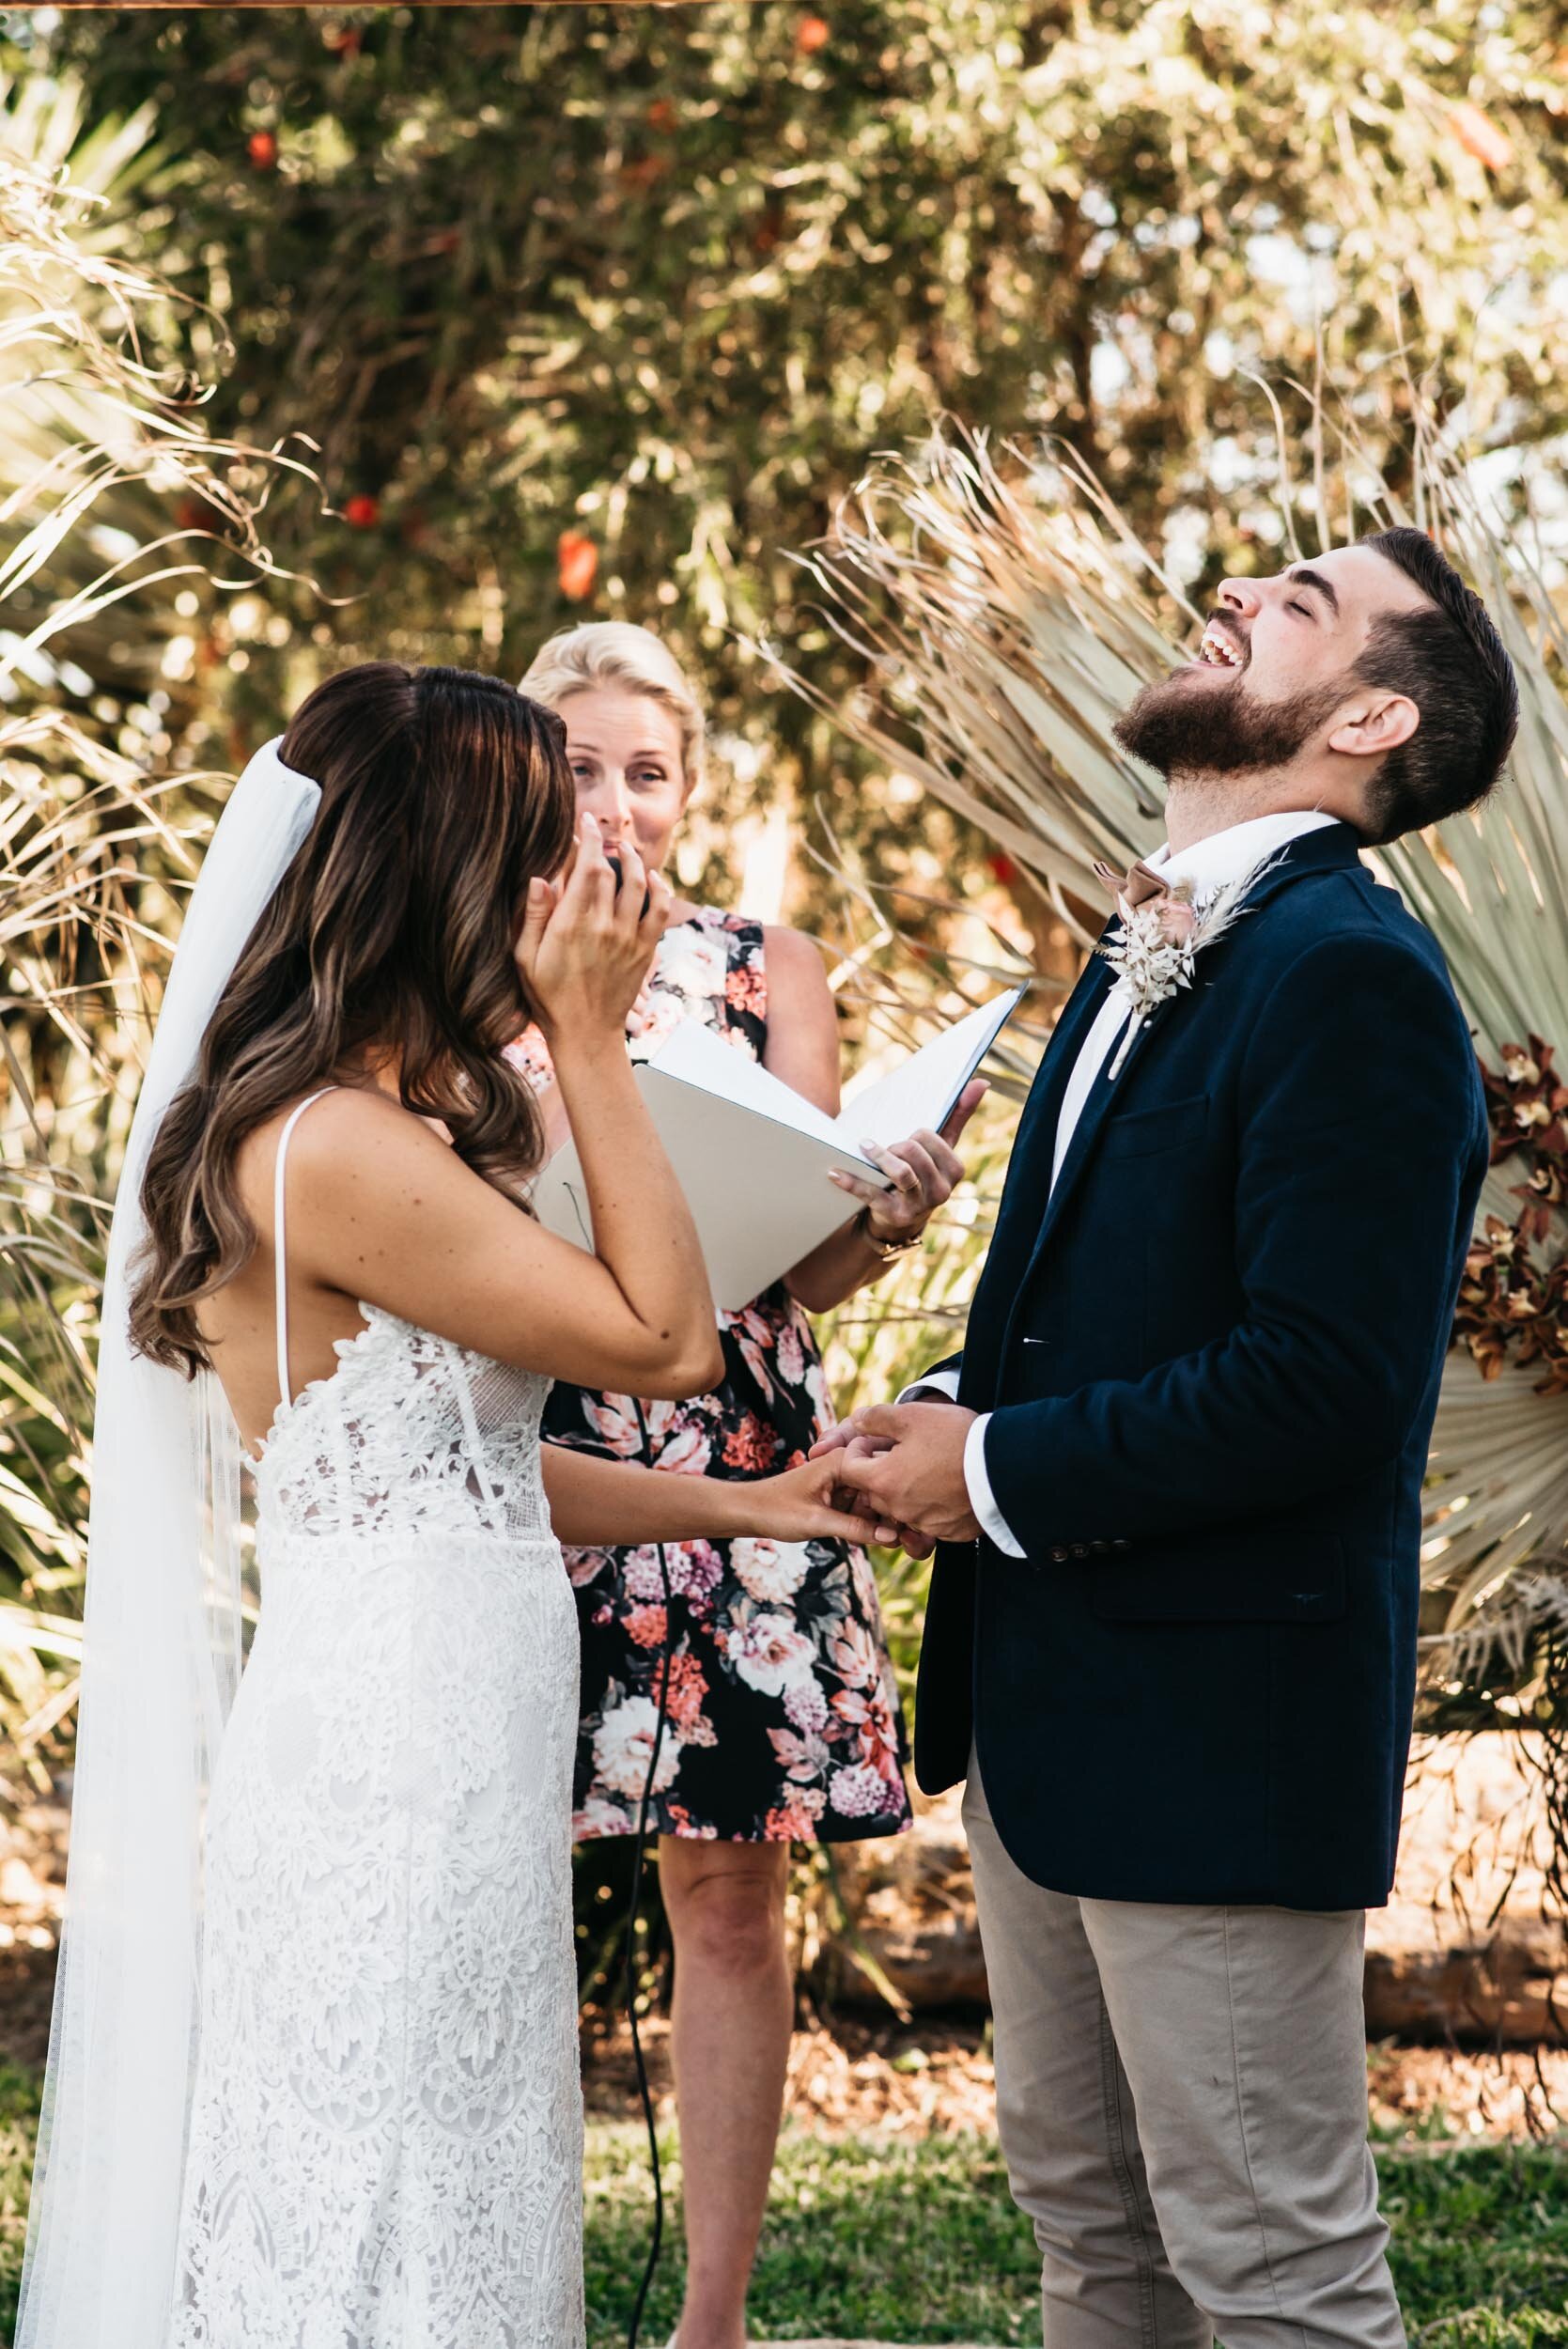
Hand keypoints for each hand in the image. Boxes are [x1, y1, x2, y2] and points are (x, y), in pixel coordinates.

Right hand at [514, 812, 671, 1041]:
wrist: (586, 1034)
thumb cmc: (548, 997)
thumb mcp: (526, 958)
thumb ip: (533, 916)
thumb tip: (540, 878)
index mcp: (572, 925)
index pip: (587, 868)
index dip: (588, 839)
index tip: (585, 822)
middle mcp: (605, 927)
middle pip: (612, 871)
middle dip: (606, 846)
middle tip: (597, 836)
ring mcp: (629, 938)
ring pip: (641, 884)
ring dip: (635, 861)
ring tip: (625, 850)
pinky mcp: (645, 951)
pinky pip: (660, 910)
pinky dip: (660, 888)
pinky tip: (652, 878)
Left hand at [745, 1451, 898, 1548]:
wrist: (748, 1511)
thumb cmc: (775, 1510)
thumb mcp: (817, 1521)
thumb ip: (856, 1528)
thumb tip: (892, 1537)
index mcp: (843, 1460)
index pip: (885, 1474)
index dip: (898, 1501)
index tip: (907, 1527)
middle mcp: (847, 1465)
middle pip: (884, 1488)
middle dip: (892, 1514)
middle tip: (901, 1541)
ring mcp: (844, 1481)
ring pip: (876, 1501)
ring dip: (881, 1521)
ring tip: (890, 1542)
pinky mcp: (839, 1495)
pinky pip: (863, 1508)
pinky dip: (867, 1523)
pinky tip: (870, 1538)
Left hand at [815, 1401, 980, 1549]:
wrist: (1004, 1467)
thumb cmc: (956, 1438)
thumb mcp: (913, 1416)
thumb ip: (877, 1417)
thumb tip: (857, 1420)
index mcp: (883, 1480)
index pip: (849, 1468)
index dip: (858, 1449)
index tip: (878, 1439)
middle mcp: (898, 1508)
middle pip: (873, 1491)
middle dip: (881, 1471)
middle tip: (904, 1452)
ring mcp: (923, 1523)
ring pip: (901, 1507)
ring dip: (906, 1489)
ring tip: (929, 1467)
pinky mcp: (947, 1532)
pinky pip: (929, 1520)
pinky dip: (932, 1505)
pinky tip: (948, 1486)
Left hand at [828, 1078, 986, 1241]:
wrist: (900, 1219)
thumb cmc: (922, 1173)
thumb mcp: (941, 1147)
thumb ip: (959, 1115)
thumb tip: (981, 1082)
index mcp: (955, 1170)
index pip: (931, 1137)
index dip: (914, 1134)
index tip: (906, 1137)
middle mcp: (941, 1191)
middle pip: (913, 1151)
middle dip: (895, 1145)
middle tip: (886, 1147)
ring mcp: (918, 1206)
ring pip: (899, 1172)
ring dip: (878, 1156)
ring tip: (865, 1148)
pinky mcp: (892, 1216)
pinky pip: (870, 1194)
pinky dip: (851, 1181)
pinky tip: (834, 1173)